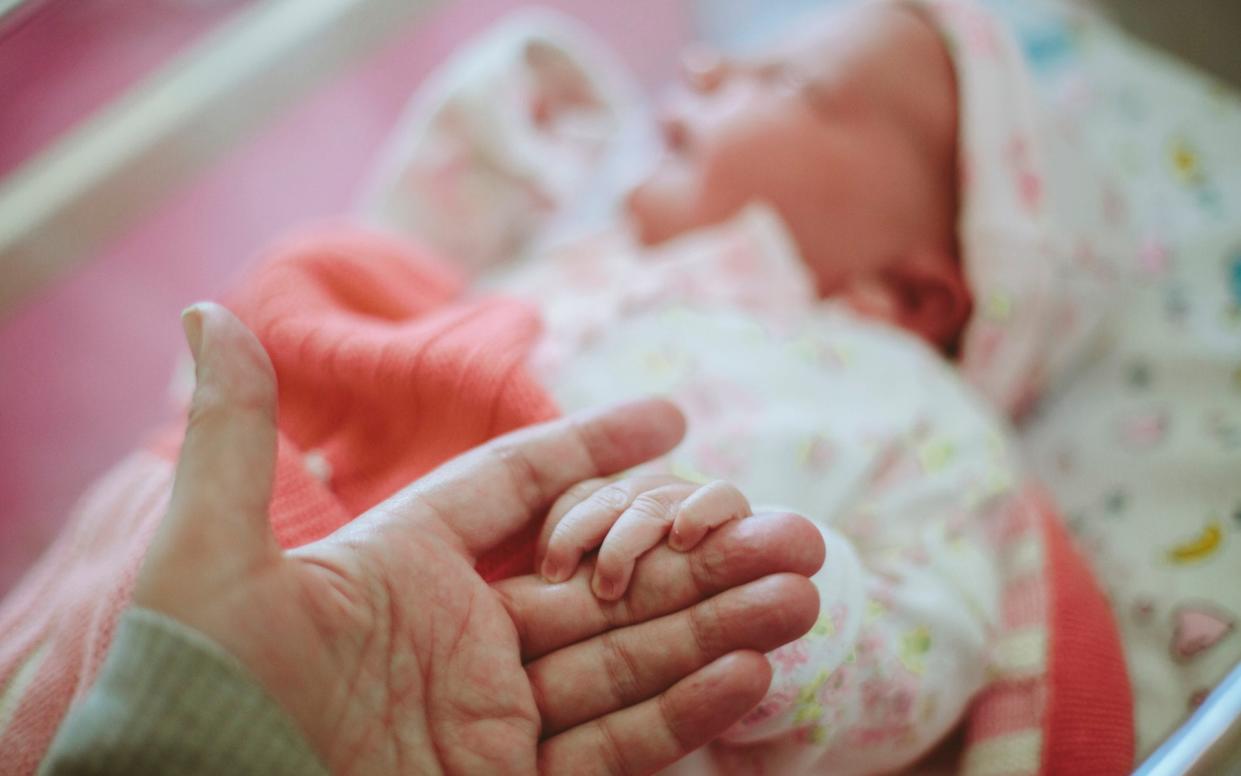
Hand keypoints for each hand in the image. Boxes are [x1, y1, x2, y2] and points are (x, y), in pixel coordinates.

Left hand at [135, 303, 822, 774]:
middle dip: (699, 555)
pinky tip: (749, 672)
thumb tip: (208, 308)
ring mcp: (489, 718)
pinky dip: (680, 716)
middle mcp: (461, 636)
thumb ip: (233, 438)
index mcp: (405, 567)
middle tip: (790, 528)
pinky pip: (610, 751)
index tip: (670, 416)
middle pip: (604, 579)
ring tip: (802, 593)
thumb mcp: (207, 561)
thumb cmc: (191, 695)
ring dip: (715, 627)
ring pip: (626, 659)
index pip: (521, 489)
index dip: (594, 448)